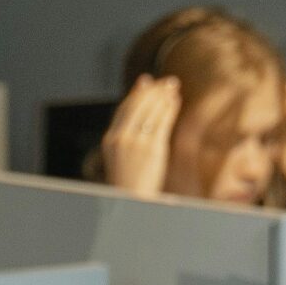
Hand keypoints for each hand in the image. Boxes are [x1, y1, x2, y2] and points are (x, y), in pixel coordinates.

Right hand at [100, 74, 179, 197]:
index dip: (137, 93)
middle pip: (138, 105)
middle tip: (167, 82)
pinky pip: (162, 121)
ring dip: (163, 96)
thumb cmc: (130, 184)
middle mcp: (120, 138)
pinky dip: (169, 108)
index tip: (147, 81)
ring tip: (173, 88)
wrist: (132, 202)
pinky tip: (175, 102)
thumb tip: (138, 118)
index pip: (124, 108)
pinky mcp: (152, 149)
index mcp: (110, 140)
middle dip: (154, 90)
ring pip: (151, 110)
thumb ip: (127, 137)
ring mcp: (136, 143)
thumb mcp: (122, 158)